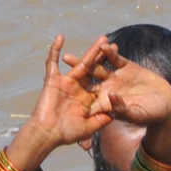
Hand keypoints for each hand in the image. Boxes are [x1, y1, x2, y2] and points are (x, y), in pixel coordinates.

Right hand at [20, 35, 118, 152]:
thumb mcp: (90, 127)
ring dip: (90, 50)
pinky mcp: (52, 80)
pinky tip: (61, 37)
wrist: (46, 134)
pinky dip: (55, 50)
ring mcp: (65, 83)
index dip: (111, 71)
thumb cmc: (66, 133)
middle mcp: (77, 88)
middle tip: (113, 43)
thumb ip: (103, 119)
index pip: (102, 81)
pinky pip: (53, 62)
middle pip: (94, 68)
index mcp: (87, 98)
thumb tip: (115, 114)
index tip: (124, 62)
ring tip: (102, 37)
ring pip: (80, 62)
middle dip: (104, 56)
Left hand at [70, 41, 170, 127]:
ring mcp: (115, 78)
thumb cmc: (149, 116)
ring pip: (100, 66)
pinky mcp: (127, 69)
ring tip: (95, 41)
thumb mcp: (134, 114)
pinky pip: (116, 60)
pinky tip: (104, 45)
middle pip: (88, 78)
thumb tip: (110, 96)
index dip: (75, 92)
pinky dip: (110, 53)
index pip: (85, 97)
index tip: (63, 84)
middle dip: (77, 68)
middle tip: (66, 57)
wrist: (166, 105)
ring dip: (92, 57)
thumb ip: (121, 107)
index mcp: (103, 102)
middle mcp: (106, 88)